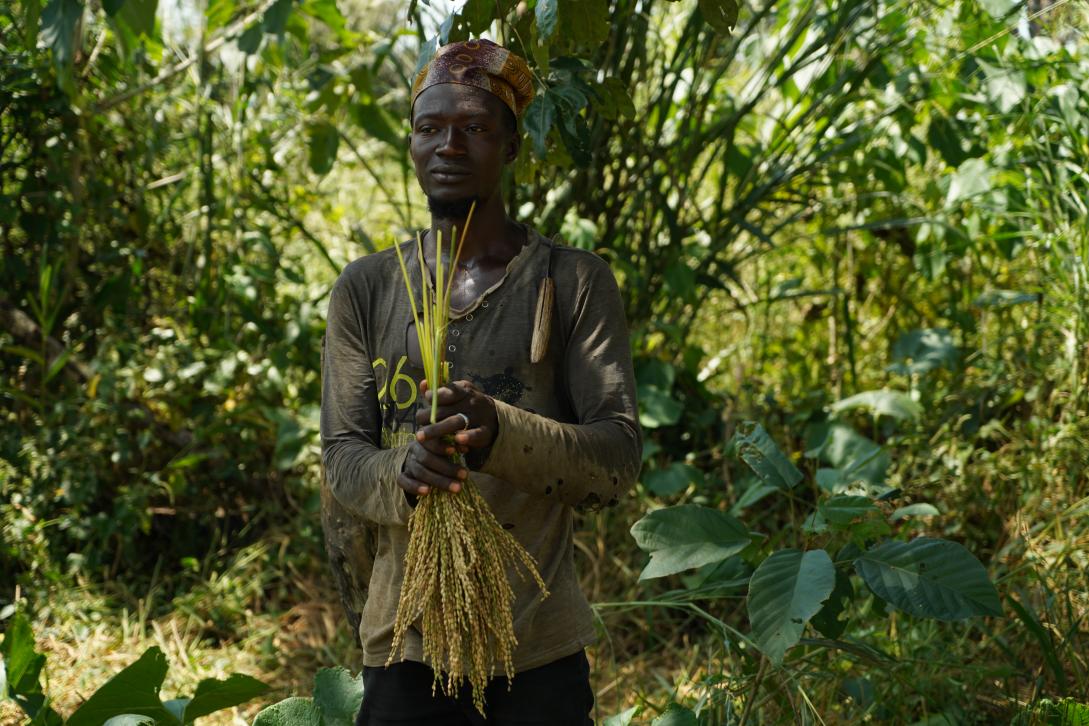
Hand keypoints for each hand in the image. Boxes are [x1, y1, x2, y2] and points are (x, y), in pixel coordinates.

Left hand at [397, 380, 496, 496]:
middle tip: (417, 425)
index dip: (436, 395)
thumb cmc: (468, 404)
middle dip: (429, 418)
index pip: (449, 390)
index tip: (427, 399)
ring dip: (438, 429)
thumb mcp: (458, 393)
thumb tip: (424, 384)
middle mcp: (471, 402)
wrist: (495, 417)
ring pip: (456, 422)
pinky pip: (476, 434)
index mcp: (464, 390)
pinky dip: (468, 437)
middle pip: (445, 410)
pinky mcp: (485, 432)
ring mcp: (479, 417)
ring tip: (421, 436)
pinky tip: (457, 440)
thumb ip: (440, 391)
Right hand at [398, 426, 466, 496]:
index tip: (455, 451)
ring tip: (457, 488)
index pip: (430, 440)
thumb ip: (456, 446)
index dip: (441, 446)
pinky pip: (403, 481)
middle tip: (464, 475)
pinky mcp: (402, 476)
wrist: (420, 460)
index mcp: (426, 438)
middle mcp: (415, 449)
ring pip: (420, 471)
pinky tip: (427, 492)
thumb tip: (466, 448)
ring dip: (439, 480)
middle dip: (447, 468)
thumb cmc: (442, 452)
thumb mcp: (449, 445)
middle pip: (427, 458)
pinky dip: (414, 486)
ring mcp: (408, 463)